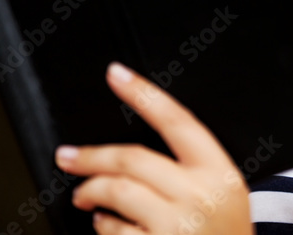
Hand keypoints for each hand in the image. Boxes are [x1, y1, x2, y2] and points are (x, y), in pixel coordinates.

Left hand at [56, 63, 251, 234]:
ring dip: (91, 193)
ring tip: (85, 198)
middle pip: (133, 158)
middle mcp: (199, 195)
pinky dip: (101, 227)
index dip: (144, 94)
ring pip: (116, 192)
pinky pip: (111, 231)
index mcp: (220, 173)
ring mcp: (176, 225)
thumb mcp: (224, 197)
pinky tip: (106, 227)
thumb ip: (191, 171)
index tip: (117, 74)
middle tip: (69, 157)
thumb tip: (132, 155)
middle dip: (91, 155)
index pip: (178, 121)